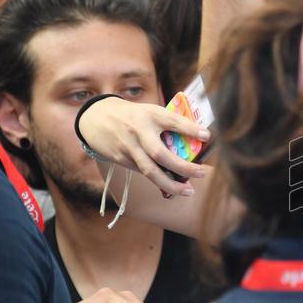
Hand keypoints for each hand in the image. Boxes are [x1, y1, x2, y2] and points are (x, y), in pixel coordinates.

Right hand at [78, 96, 208, 196]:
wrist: (95, 117)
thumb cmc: (132, 115)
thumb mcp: (149, 111)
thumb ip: (168, 123)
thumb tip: (195, 138)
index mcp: (150, 115)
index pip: (173, 121)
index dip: (190, 128)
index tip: (207, 136)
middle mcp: (139, 131)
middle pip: (161, 154)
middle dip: (183, 167)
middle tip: (201, 173)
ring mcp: (128, 147)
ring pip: (150, 170)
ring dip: (170, 184)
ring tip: (188, 191)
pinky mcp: (121, 159)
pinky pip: (142, 172)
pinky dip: (159, 180)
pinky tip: (171, 186)